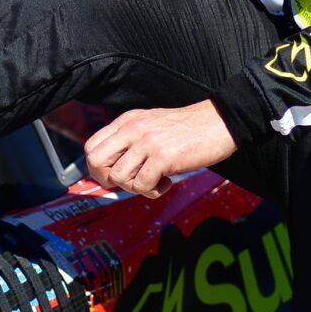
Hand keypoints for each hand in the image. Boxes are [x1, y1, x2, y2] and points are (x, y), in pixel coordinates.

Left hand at [86, 101, 237, 198]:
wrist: (219, 122)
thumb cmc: (188, 129)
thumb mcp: (151, 125)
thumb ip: (131, 139)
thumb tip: (112, 169)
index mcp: (128, 121)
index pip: (91, 146)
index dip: (98, 167)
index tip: (115, 174)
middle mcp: (133, 129)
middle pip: (96, 161)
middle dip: (107, 179)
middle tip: (129, 181)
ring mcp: (147, 142)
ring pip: (118, 177)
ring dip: (134, 187)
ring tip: (154, 181)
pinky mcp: (163, 157)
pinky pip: (142, 185)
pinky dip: (153, 191)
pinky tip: (166, 182)